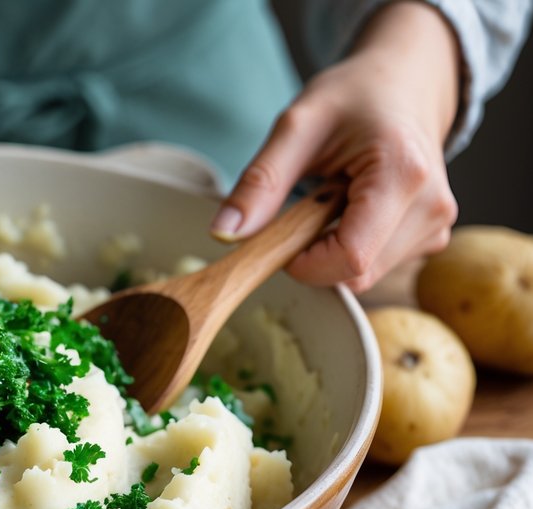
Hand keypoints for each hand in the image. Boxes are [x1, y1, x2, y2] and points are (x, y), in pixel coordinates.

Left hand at [212, 2, 460, 292]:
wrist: (407, 82)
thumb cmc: (355, 96)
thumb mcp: (297, 126)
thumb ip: (260, 182)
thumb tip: (224, 233)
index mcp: (402, 174)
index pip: (349, 258)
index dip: (304, 263)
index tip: (280, 235)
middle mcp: (432, 208)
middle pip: (355, 274)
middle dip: (314, 254)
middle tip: (306, 202)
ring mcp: (436, 226)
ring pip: (363, 275)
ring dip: (331, 250)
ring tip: (334, 196)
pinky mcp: (431, 237)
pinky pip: (375, 266)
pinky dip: (350, 247)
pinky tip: (352, 207)